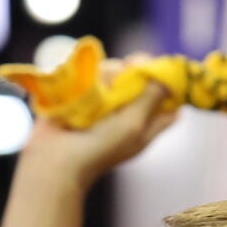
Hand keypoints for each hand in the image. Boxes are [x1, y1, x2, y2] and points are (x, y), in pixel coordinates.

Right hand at [18, 73, 177, 192]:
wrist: (56, 158)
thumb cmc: (99, 148)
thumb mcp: (134, 125)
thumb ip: (151, 98)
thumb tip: (165, 75)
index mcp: (146, 124)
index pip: (169, 102)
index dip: (170, 84)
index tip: (161, 71)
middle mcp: (128, 112)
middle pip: (141, 79)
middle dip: (135, 71)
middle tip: (128, 67)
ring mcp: (105, 103)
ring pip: (116, 72)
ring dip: (108, 74)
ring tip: (96, 90)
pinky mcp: (83, 95)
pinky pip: (92, 74)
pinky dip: (90, 75)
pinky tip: (83, 87)